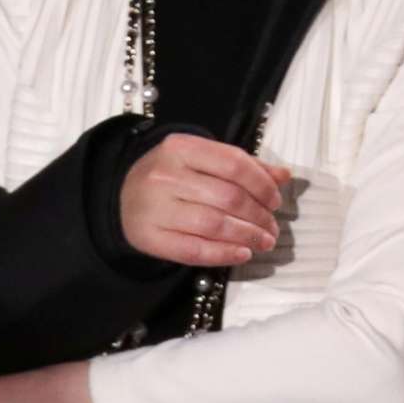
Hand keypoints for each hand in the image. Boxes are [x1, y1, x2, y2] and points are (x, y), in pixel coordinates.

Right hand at [121, 134, 291, 269]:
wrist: (120, 196)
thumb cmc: (169, 177)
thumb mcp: (201, 160)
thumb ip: (242, 166)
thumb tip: (283, 176)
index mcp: (181, 148)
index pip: (234, 164)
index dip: (262, 185)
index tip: (275, 201)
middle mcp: (166, 176)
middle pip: (227, 197)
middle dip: (258, 215)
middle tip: (271, 228)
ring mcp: (155, 208)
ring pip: (213, 224)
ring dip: (246, 236)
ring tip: (263, 242)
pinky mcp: (149, 237)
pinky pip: (193, 250)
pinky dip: (223, 254)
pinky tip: (241, 254)